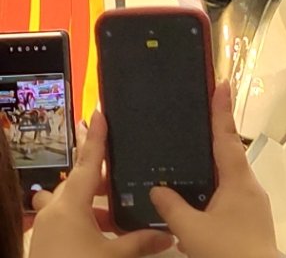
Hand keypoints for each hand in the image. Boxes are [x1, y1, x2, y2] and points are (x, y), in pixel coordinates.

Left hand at [28, 114, 173, 257]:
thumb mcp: (115, 256)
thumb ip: (141, 241)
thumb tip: (169, 234)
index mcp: (71, 204)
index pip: (90, 161)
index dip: (98, 136)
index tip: (100, 111)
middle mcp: (55, 210)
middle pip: (80, 180)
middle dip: (102, 173)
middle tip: (121, 160)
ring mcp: (48, 227)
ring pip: (73, 201)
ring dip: (96, 201)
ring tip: (121, 205)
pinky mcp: (47, 243)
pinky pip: (68, 219)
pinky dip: (87, 218)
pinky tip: (106, 229)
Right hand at [150, 83, 277, 257]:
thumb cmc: (228, 251)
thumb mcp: (192, 230)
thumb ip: (173, 208)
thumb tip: (158, 190)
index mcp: (238, 180)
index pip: (227, 137)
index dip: (222, 110)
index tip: (221, 83)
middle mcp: (248, 186)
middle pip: (227, 156)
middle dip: (210, 142)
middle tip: (194, 124)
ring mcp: (251, 203)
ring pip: (225, 181)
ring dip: (207, 176)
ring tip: (184, 168)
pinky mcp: (250, 220)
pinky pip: (226, 200)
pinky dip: (209, 199)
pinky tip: (192, 210)